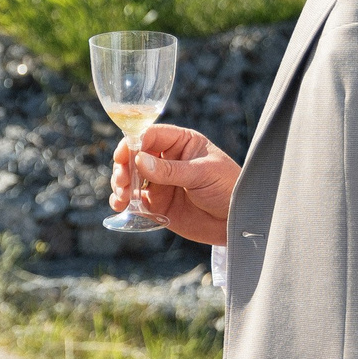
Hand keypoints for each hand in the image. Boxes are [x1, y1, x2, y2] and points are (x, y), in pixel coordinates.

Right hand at [111, 124, 239, 245]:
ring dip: (121, 184)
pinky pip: (133, 200)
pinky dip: (123, 201)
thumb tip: (139, 160)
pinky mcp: (157, 204)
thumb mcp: (202, 174)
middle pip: (134, 155)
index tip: (123, 155)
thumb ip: (171, 170)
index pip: (151, 135)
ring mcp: (160, 182)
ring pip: (130, 177)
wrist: (237, 222)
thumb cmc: (228, 188)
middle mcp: (167, 160)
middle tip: (122, 179)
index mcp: (181, 143)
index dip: (133, 142)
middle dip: (124, 165)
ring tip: (122, 195)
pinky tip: (120, 205)